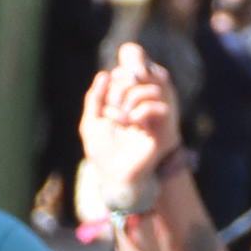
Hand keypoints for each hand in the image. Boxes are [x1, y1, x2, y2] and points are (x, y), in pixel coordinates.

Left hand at [79, 44, 177, 210]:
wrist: (114, 177)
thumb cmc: (102, 153)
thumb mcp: (90, 123)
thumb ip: (94, 98)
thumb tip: (104, 74)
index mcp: (122, 103)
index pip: (124, 73)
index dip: (115, 79)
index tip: (105, 102)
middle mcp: (138, 106)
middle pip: (136, 75)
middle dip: (120, 89)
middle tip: (111, 110)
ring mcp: (150, 116)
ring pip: (150, 88)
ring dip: (131, 99)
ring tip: (121, 119)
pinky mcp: (160, 128)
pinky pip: (159, 107)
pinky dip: (142, 111)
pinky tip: (132, 123)